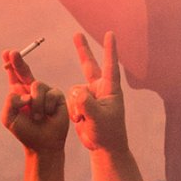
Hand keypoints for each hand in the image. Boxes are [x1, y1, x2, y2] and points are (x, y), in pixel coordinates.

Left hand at [2, 49, 67, 156]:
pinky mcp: (57, 95)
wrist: (43, 143)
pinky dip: (47, 107)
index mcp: (18, 93)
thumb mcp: (9, 118)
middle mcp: (31, 89)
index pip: (13, 75)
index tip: (7, 53)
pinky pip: (50, 94)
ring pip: (37, 86)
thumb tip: (26, 94)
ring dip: (36, 105)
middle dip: (18, 61)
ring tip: (37, 118)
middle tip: (13, 53)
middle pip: (24, 70)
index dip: (10, 63)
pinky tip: (49, 115)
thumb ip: (10, 101)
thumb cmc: (25, 132)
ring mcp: (45, 91)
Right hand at [65, 32, 128, 153]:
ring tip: (85, 119)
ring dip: (76, 105)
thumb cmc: (107, 133)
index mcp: (111, 89)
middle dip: (82, 50)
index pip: (110, 65)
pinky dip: (73, 110)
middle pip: (89, 65)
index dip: (110, 49)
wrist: (103, 146)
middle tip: (77, 34)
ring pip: (74, 91)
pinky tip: (81, 121)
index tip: (110, 33)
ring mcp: (90, 95)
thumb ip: (87, 104)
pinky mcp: (82, 103)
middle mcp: (100, 88)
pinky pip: (70, 100)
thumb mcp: (97, 118)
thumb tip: (76, 91)